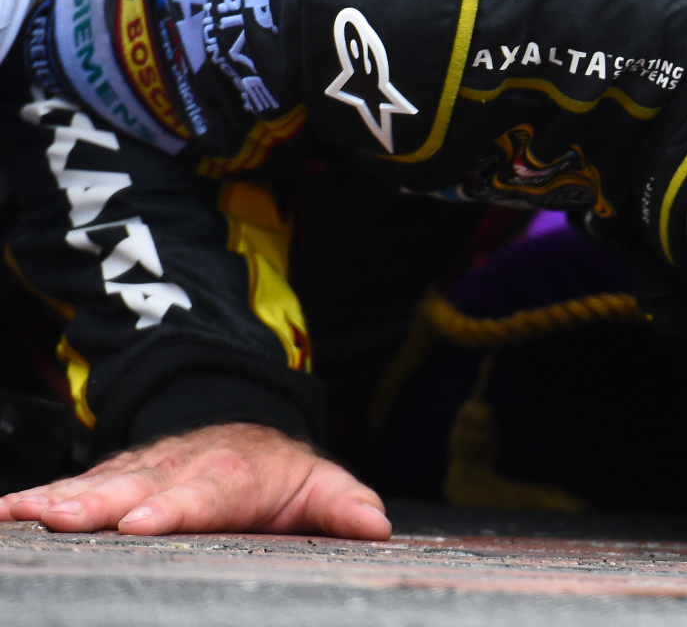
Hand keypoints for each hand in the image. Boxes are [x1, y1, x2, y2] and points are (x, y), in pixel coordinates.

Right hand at [0, 423, 391, 539]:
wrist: (245, 432)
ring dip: (60, 499)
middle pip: (141, 486)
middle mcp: (182, 467)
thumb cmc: (282, 473)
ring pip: (100, 484)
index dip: (176, 507)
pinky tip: (6, 513)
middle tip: (69, 520)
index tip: (146, 522)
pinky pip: (73, 486)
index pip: (206, 492)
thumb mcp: (322, 486)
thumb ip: (346, 505)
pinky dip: (36, 498)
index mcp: (236, 474)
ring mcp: (144, 470)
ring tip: (23, 515)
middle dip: (104, 502)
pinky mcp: (115, 478)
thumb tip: (378, 525)